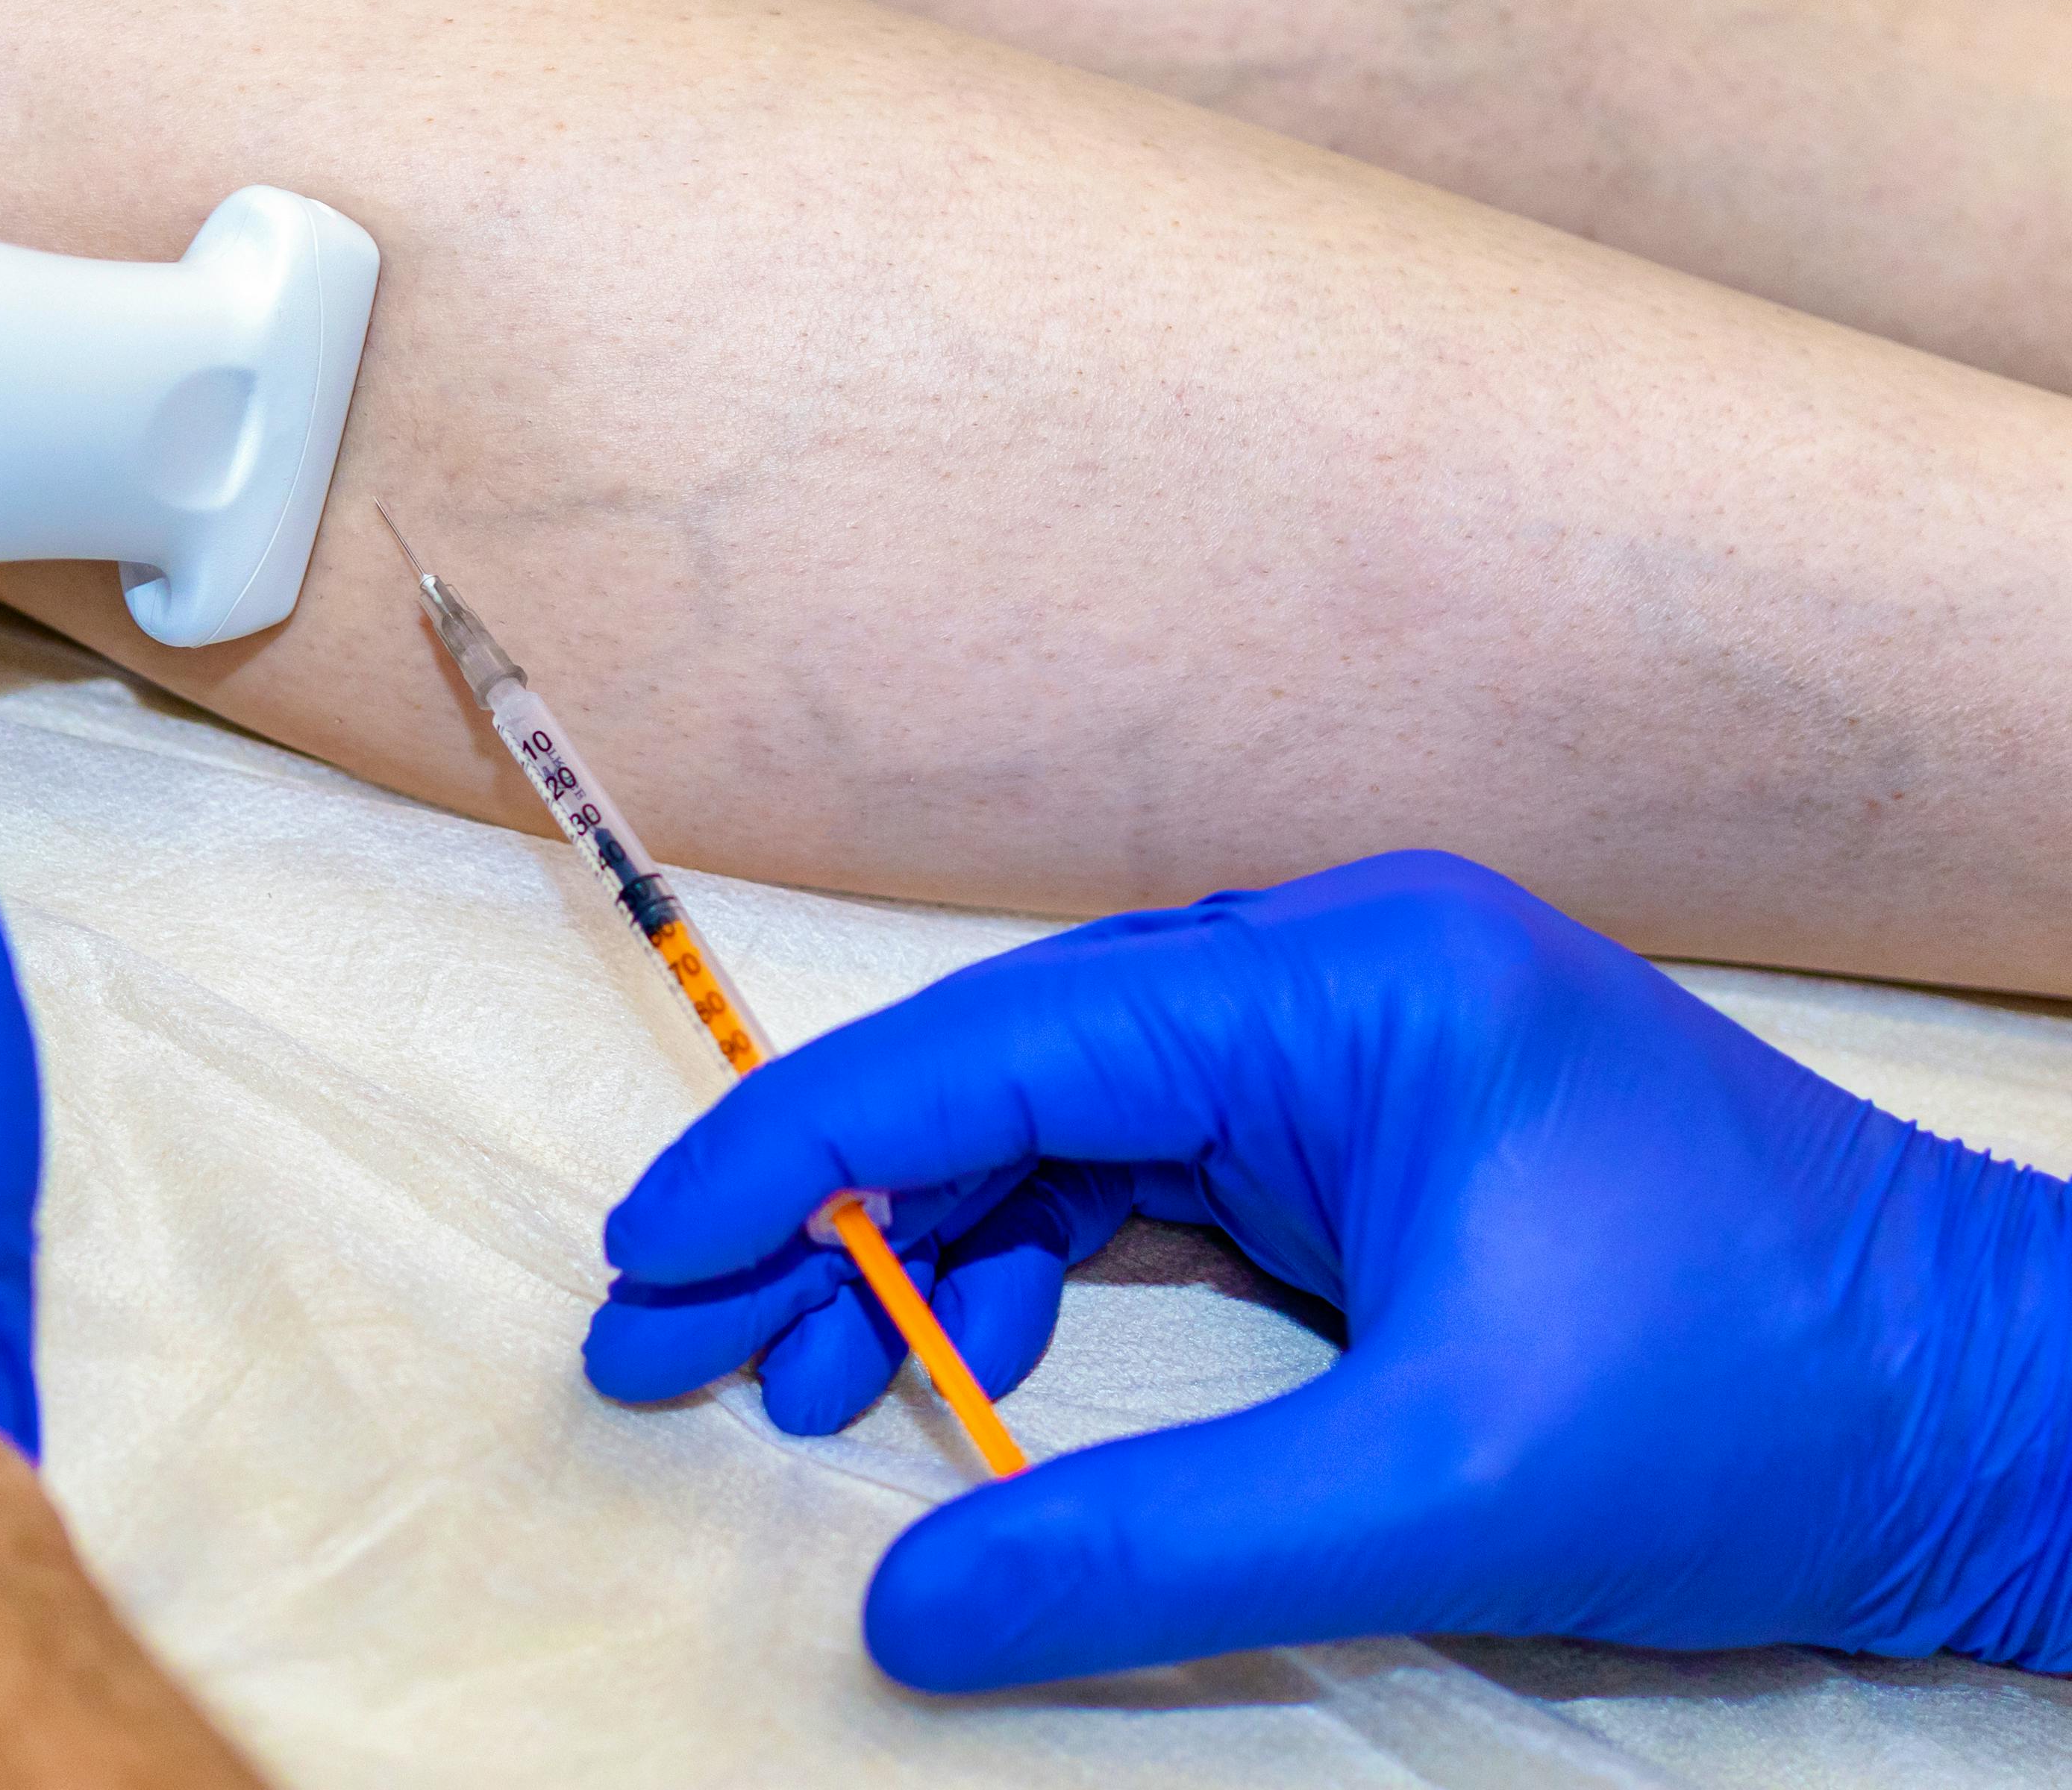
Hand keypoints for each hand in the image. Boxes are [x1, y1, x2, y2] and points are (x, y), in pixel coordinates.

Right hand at [585, 852, 2071, 1685]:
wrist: (1993, 1421)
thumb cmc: (1761, 1411)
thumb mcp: (1432, 1493)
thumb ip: (1146, 1547)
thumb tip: (898, 1610)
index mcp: (1345, 984)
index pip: (1007, 1046)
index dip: (804, 1144)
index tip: (654, 1245)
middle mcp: (1324, 983)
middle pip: (1002, 1080)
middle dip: (822, 1212)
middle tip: (654, 1339)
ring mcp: (1340, 1060)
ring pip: (1052, 1138)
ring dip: (906, 1255)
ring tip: (775, 1383)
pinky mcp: (1357, 1146)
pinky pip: (1138, 1190)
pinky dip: (1023, 1277)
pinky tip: (947, 1370)